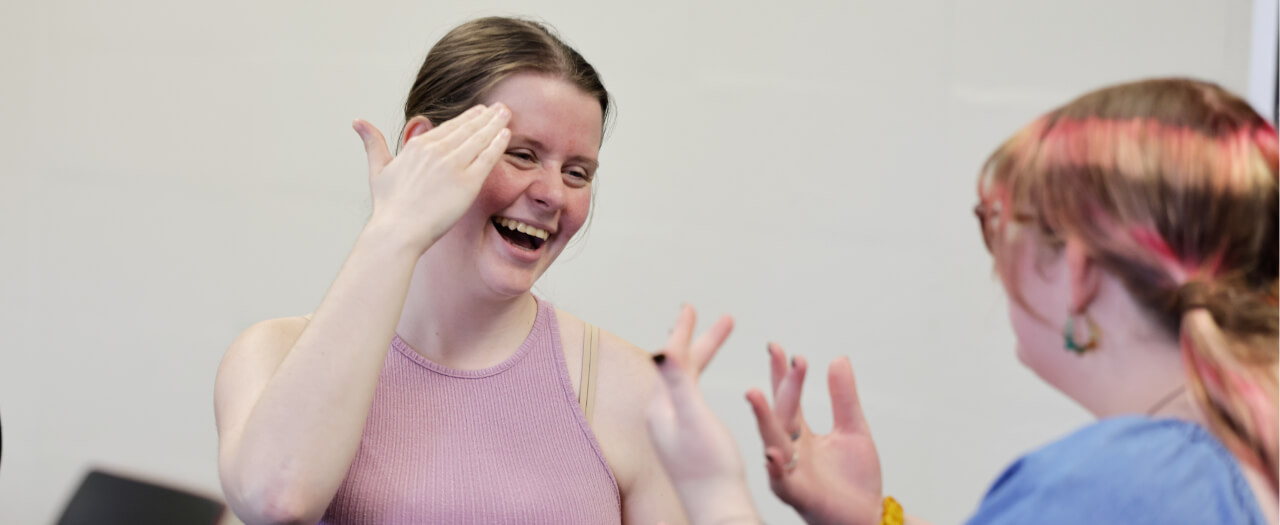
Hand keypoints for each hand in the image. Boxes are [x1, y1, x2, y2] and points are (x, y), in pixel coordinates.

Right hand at [352, 104, 510, 253]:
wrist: (398, 231)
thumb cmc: (388, 207)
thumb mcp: (378, 169)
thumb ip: (373, 143)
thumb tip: (358, 121)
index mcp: (418, 146)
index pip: (449, 127)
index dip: (467, 118)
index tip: (480, 111)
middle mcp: (436, 151)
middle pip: (467, 128)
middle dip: (486, 116)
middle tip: (500, 108)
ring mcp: (453, 165)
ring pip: (479, 139)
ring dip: (495, 124)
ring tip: (506, 115)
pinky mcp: (467, 183)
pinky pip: (487, 158)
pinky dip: (497, 144)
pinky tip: (506, 134)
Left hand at [646, 305, 759, 523]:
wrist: (718, 508)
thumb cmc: (710, 469)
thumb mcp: (694, 419)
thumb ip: (677, 383)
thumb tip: (660, 351)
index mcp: (660, 407)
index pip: (670, 359)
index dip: (683, 331)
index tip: (691, 307)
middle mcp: (662, 415)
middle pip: (681, 367)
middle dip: (700, 340)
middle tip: (720, 318)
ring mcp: (672, 428)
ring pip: (687, 379)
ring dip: (702, 355)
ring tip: (719, 335)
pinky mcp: (684, 439)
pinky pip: (690, 395)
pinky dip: (700, 377)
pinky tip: (702, 382)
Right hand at [746, 344, 882, 524]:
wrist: (868, 517)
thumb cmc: (856, 479)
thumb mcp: (853, 429)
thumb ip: (843, 397)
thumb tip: (838, 358)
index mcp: (800, 435)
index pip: (787, 398)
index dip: (782, 373)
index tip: (776, 346)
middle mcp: (790, 451)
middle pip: (780, 414)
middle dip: (777, 386)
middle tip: (777, 356)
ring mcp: (792, 473)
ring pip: (773, 442)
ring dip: (763, 419)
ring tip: (755, 393)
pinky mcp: (799, 496)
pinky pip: (783, 483)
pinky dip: (777, 469)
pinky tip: (773, 453)